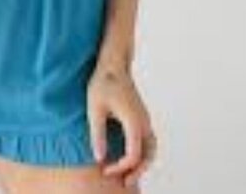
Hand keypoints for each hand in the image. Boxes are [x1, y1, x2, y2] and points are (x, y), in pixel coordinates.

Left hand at [87, 62, 156, 187]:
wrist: (113, 63)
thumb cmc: (103, 82)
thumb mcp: (94, 108)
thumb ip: (97, 134)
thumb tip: (99, 158)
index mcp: (133, 120)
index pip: (134, 154)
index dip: (121, 167)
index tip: (105, 169)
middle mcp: (143, 121)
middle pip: (149, 155)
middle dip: (137, 171)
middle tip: (123, 182)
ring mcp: (144, 119)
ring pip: (152, 149)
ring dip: (142, 163)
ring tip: (127, 175)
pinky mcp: (141, 117)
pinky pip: (147, 141)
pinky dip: (142, 154)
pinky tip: (127, 158)